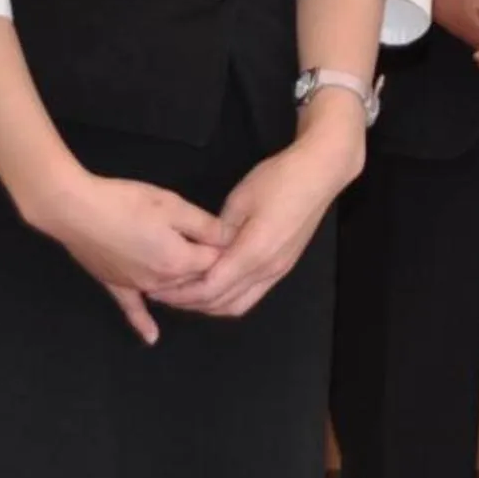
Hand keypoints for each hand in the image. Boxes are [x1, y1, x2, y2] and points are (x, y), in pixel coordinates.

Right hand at [23, 170, 230, 345]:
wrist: (76, 211)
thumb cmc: (127, 203)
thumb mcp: (174, 205)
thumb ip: (204, 225)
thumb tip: (229, 238)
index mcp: (179, 261)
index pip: (216, 260)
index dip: (225, 244)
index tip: (232, 232)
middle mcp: (161, 281)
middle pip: (195, 277)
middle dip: (209, 264)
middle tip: (215, 247)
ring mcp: (136, 286)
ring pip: (171, 290)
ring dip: (186, 285)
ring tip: (201, 277)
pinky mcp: (115, 284)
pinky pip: (132, 308)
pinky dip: (143, 322)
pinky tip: (152, 338)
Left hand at [161, 106, 365, 320]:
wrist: (321, 173)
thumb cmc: (279, 179)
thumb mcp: (240, 198)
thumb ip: (218, 231)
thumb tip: (203, 250)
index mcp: (254, 252)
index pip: (210, 288)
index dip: (181, 293)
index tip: (157, 287)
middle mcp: (267, 269)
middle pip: (223, 303)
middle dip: (191, 303)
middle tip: (166, 293)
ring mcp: (279, 270)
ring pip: (238, 304)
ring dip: (210, 304)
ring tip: (187, 291)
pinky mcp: (284, 266)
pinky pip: (251, 294)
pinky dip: (228, 297)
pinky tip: (214, 284)